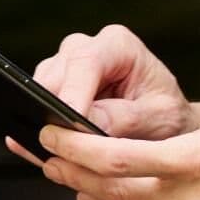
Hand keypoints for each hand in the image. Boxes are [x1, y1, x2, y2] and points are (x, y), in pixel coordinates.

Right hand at [5, 24, 199, 165]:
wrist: (165, 124)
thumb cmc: (166, 115)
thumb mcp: (156, 119)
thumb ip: (122, 119)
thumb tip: (82, 125)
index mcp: (118, 45)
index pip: (86, 63)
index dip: (74, 95)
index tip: (70, 127)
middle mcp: (87, 48)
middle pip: (55, 77)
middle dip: (57, 115)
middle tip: (69, 151)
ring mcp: (64, 66)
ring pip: (38, 93)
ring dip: (49, 125)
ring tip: (73, 153)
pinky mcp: (52, 88)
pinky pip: (33, 108)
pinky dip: (42, 131)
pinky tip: (56, 150)